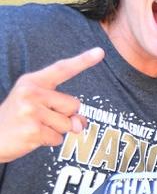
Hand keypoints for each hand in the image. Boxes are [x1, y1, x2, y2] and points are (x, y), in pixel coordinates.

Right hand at [0, 47, 103, 161]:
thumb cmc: (18, 119)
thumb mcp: (37, 106)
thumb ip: (63, 108)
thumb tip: (80, 124)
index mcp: (32, 82)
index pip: (62, 69)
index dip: (83, 61)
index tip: (100, 52)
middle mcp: (31, 92)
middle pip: (73, 105)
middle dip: (64, 116)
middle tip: (40, 118)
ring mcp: (31, 111)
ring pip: (68, 124)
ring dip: (57, 130)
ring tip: (35, 127)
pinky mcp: (33, 130)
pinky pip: (58, 138)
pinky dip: (49, 141)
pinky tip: (33, 137)